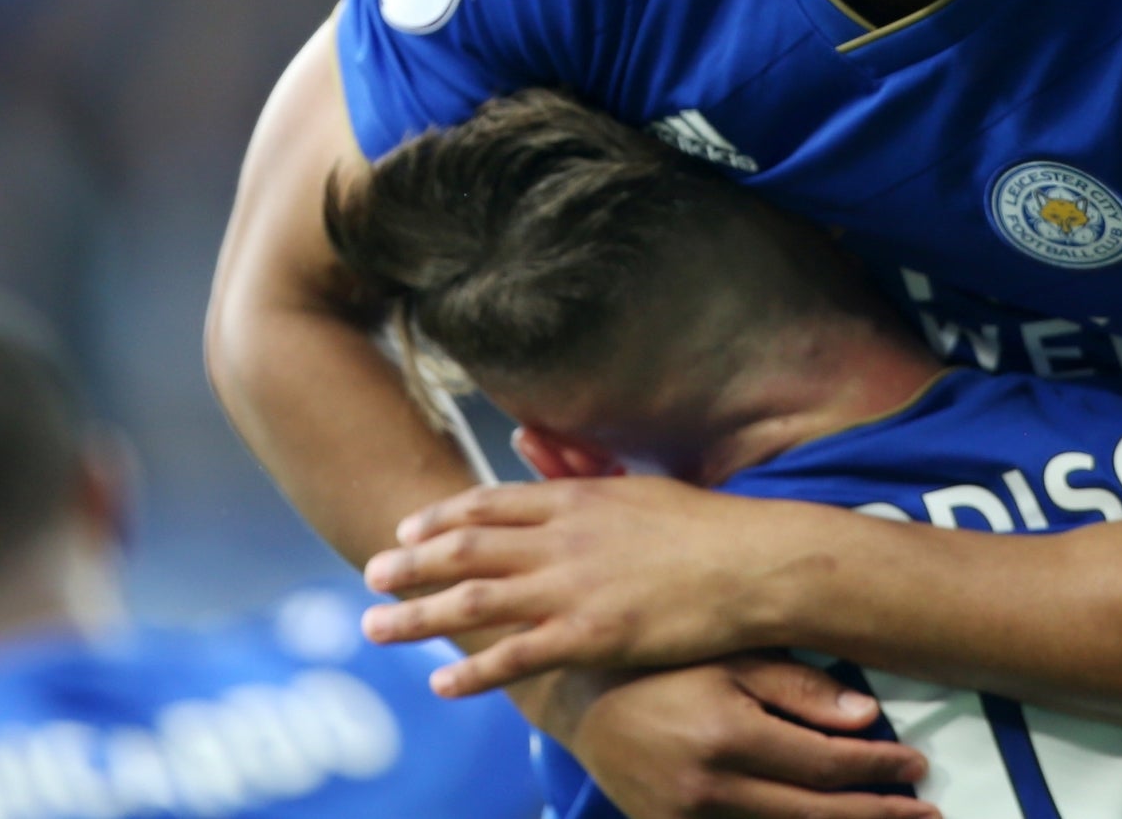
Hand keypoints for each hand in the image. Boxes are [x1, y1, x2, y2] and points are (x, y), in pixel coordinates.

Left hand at [361, 476, 829, 691]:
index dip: (438, 519)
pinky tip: (440, 682)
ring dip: (417, 614)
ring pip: (475, 600)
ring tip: (373, 629)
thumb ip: (578, 469)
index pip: (487, 504)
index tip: (404, 530)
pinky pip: (516, 655)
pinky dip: (472, 670)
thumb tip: (531, 439)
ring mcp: (573, 587)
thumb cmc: (705, 525)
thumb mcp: (635, 484)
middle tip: (368, 578)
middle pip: (465, 548)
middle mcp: (562, 538)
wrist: (753, 564)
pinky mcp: (591, 635)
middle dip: (409, 564)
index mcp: (575, 498)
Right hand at [562, 657, 935, 818]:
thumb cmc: (660, 659)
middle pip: (814, 816)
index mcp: (726, 736)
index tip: (917, 767)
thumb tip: (866, 715)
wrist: (577, 694)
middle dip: (877, 817)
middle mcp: (706, 790)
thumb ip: (796, 686)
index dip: (878, 769)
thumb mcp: (728, 654)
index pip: (824, 764)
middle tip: (927, 815)